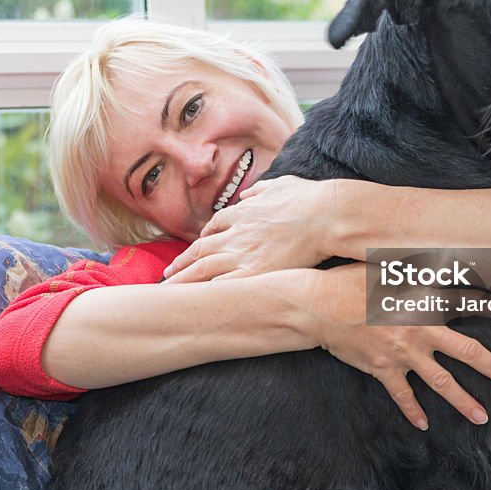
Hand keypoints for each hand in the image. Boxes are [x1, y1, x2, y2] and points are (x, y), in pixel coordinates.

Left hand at [164, 176, 335, 281]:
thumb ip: (262, 190)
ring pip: (203, 270)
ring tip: (169, 292)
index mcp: (244, 213)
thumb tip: (249, 193)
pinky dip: (207, 295)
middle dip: (181, 264)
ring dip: (183, 281)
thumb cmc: (308, 199)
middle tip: (166, 275)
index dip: (202, 239)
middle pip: (200, 251)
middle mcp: (237, 234)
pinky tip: (197, 304)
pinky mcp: (254, 273)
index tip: (194, 248)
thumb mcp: (281, 185)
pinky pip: (223, 287)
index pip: (215, 227)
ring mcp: (243, 254)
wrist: (324, 214)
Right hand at [301, 263, 490, 430]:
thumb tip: (438, 261)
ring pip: (441, 381)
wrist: (318, 306)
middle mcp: (420, 329)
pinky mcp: (384, 369)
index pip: (469, 302)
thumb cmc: (350, 280)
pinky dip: (413, 411)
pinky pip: (403, 395)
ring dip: (463, 400)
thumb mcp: (386, 266)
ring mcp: (403, 353)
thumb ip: (415, 269)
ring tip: (482, 416)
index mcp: (423, 300)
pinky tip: (423, 425)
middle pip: (467, 352)